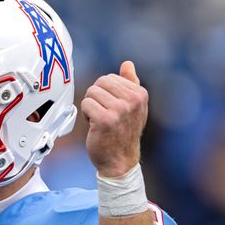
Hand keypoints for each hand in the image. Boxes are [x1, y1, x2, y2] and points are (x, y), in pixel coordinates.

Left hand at [81, 61, 147, 177]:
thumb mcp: (132, 107)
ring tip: (100, 121)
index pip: (110, 78)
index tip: (112, 109)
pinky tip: (94, 126)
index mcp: (140, 94)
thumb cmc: (123, 133)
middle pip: (99, 82)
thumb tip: (127, 63)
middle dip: (96, 97)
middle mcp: (132, 100)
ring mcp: (119, 110)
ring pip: (91, 93)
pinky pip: (85, 104)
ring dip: (90, 107)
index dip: (105, 94)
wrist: (120, 161)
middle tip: (103, 114)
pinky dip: (85, 114)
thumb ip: (130, 84)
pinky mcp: (105, 119)